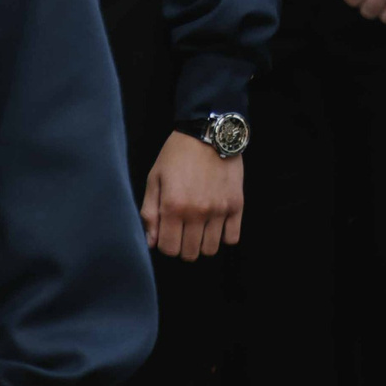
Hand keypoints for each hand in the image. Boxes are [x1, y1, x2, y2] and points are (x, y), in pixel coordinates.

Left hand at [142, 130, 244, 259]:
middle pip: (190, 253)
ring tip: (200, 228)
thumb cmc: (177, 154)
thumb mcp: (155, 178)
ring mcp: (219, 210)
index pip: (169, 249)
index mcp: (173, 206)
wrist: (209, 132)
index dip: (166, 245)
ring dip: (203, 243)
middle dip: (183, 247)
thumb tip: (152, 242)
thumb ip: (150, 212)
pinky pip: (232, 238)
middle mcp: (197, 212)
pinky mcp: (236, 205)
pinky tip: (216, 224)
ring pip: (210, 249)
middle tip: (183, 232)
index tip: (168, 234)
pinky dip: (223, 236)